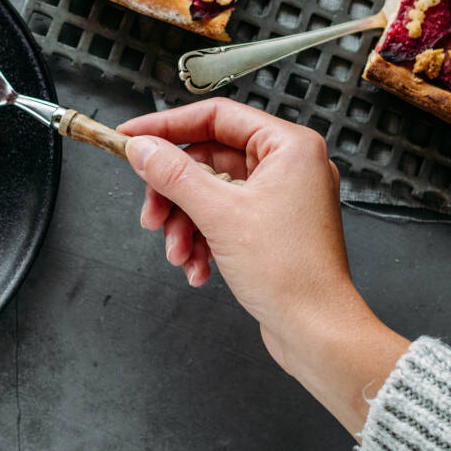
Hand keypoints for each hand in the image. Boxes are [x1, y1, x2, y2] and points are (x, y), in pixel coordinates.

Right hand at [117, 99, 408, 435]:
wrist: (317, 333)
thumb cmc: (292, 274)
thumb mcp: (219, 214)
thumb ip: (174, 174)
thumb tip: (142, 148)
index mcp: (289, 146)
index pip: (216, 116)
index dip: (167, 126)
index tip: (132, 137)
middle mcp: (288, 166)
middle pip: (207, 159)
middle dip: (175, 193)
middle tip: (152, 214)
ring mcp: (280, 197)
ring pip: (210, 192)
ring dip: (185, 223)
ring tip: (178, 253)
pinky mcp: (271, 227)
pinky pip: (222, 217)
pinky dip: (202, 239)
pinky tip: (197, 267)